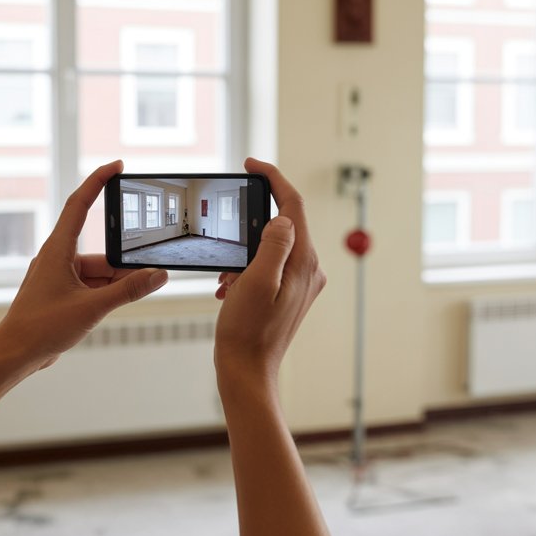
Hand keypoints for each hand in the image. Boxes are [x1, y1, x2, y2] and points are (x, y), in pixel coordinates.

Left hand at [0, 160, 167, 369]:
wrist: (14, 354)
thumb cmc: (41, 328)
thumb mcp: (93, 308)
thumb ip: (128, 291)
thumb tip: (157, 275)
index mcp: (57, 249)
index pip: (80, 204)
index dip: (98, 181)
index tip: (117, 166)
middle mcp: (57, 258)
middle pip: (100, 251)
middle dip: (123, 263)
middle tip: (145, 271)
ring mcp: (58, 276)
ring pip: (97, 272)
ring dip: (115, 283)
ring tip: (132, 295)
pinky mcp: (60, 294)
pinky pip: (90, 286)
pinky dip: (105, 293)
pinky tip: (114, 306)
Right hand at [214, 159, 325, 386]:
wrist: (247, 371)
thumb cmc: (247, 331)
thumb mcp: (255, 282)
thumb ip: (273, 245)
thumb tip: (282, 218)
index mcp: (303, 261)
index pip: (293, 205)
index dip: (273, 178)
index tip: (252, 164)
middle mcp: (309, 269)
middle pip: (285, 222)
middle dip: (252, 223)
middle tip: (226, 230)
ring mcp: (301, 282)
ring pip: (273, 245)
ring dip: (245, 251)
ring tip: (227, 276)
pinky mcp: (290, 293)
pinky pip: (269, 265)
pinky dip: (247, 268)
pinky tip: (230, 288)